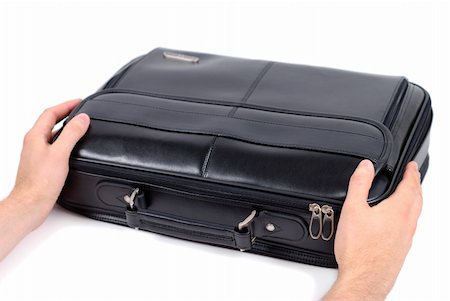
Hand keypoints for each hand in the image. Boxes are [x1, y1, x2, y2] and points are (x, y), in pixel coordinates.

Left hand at [0, 99, 89, 260]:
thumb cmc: (40, 183)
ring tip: (79, 125)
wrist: (31, 204)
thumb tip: (82, 119)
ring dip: (65, 127)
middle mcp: (33, 144)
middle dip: (66, 113)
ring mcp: (36, 154)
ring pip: (51, 134)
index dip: (66, 105)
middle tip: (80, 110)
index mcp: (35, 136)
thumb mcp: (60, 153)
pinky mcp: (41, 165)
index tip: (79, 101)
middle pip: (50, 121)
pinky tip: (72, 148)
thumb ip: (72, 134)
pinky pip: (54, 146)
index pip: (51, 113)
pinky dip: (64, 141)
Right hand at [323, 160, 421, 300]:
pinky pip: (410, 227)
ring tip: (409, 196)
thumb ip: (359, 184)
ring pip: (415, 214)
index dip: (411, 173)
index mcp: (398, 210)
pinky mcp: (401, 249)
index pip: (410, 186)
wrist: (365, 278)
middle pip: (418, 199)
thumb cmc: (359, 249)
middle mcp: (407, 224)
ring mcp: (406, 238)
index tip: (412, 166)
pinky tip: (398, 222)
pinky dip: (409, 216)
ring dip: (415, 201)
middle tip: (413, 177)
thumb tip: (366, 166)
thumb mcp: (353, 209)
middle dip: (416, 186)